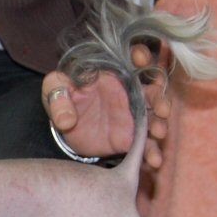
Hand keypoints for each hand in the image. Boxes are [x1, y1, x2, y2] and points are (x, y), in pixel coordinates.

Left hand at [42, 44, 170, 168]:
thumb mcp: (54, 91)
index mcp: (114, 73)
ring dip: (159, 125)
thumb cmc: (62, 97)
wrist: (65, 124)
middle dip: (160, 98)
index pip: (133, 59)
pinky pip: (145, 144)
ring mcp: (133, 115)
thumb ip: (58, 100)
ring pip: (153, 118)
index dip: (141, 55)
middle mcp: (130, 92)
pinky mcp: (130, 137)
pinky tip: (153, 161)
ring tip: (158, 135)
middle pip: (152, 91)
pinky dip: (151, 152)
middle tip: (161, 110)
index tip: (141, 60)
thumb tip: (65, 120)